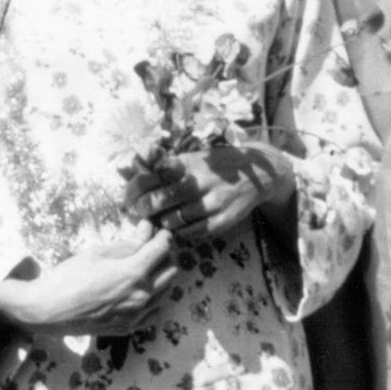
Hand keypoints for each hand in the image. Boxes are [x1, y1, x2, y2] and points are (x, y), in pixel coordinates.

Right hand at [0, 226, 180, 337]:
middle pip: (170, 272)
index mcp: (133, 274)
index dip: (163, 237)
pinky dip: (154, 299)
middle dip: (164, 257)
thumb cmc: (69, 277)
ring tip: (145, 268)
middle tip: (152, 248)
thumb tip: (146, 230)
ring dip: (161, 278)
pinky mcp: (130, 328)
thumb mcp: (97, 253)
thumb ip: (127, 244)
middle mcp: (142, 296)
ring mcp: (138, 315)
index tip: (160, 231)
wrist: (50, 311)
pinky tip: (140, 291)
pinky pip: (154, 312)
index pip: (161, 250)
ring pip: (166, 293)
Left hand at [125, 143, 294, 244]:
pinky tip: (181, 227)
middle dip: (147, 207)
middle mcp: (203, 181)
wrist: (258, 176)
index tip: (132, 195)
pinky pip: (197, 231)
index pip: (158, 175)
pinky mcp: (225, 219)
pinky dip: (184, 231)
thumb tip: (139, 167)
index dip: (140, 187)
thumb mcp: (196, 158)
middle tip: (141, 211)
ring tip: (161, 219)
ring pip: (178, 218)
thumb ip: (171, 164)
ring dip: (165, 221)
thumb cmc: (219, 166)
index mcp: (192, 163)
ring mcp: (215, 202)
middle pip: (165, 198)